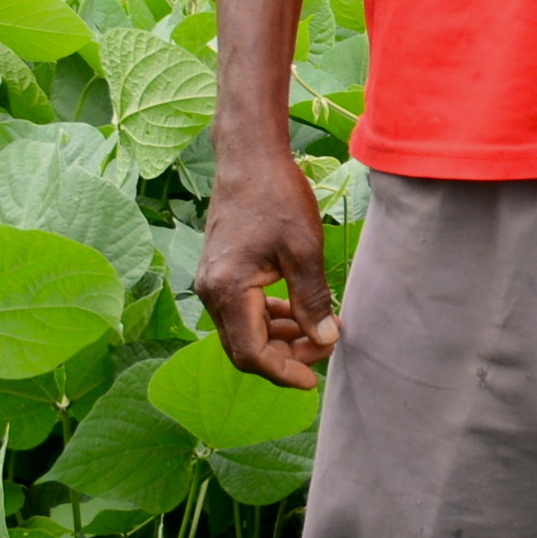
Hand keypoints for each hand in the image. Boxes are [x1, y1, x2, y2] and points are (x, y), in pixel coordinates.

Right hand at [196, 131, 337, 388]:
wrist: (249, 157)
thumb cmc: (276, 196)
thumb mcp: (304, 250)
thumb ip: (312, 300)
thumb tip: (325, 340)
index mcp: (227, 291)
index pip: (252, 353)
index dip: (283, 371)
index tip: (313, 379)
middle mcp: (211, 292)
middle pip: (244, 347)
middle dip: (284, 356)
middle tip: (324, 350)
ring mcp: (212, 281)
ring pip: (244, 329)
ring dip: (279, 336)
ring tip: (320, 329)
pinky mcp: (220, 271)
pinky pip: (243, 309)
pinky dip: (270, 316)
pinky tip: (298, 311)